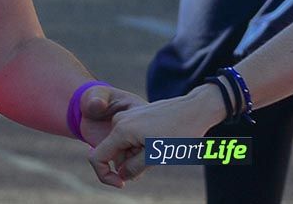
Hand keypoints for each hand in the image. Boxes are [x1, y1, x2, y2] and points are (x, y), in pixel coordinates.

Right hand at [87, 85, 222, 187]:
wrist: (194, 109)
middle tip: (154, 160)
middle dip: (128, 163)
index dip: (105, 175)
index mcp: (121, 130)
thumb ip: (135, 167)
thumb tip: (121, 175)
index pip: (98, 157)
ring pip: (123, 145)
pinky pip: (130, 136)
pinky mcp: (135, 115)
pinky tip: (158, 142)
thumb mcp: (157, 155)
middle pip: (114, 152)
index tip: (123, 183)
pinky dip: (140, 144)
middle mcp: (119, 121)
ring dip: (136, 153)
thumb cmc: (179, 132)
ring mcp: (127, 116)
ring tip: (159, 149)